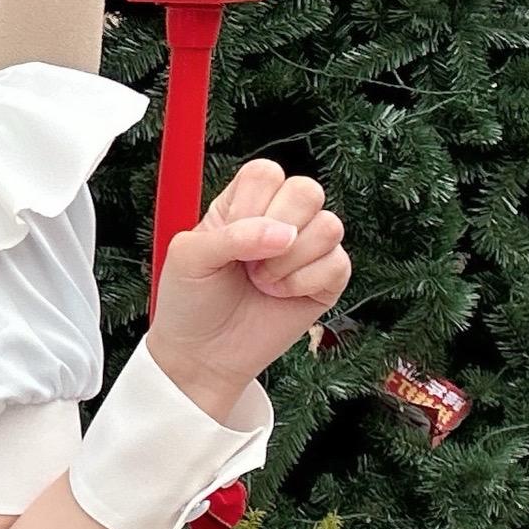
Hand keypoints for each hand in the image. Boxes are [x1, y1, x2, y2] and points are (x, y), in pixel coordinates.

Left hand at [145, 156, 349, 416]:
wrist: (202, 355)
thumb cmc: (190, 302)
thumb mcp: (189, 258)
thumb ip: (231, 234)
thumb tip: (283, 233)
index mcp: (242, 204)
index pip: (266, 173)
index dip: (252, 203)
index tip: (230, 237)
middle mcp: (279, 220)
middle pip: (307, 190)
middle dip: (276, 229)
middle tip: (248, 263)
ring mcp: (306, 248)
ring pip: (330, 225)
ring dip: (290, 260)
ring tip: (262, 281)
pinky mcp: (327, 279)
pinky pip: (339, 263)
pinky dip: (305, 282)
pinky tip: (280, 294)